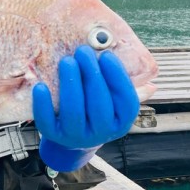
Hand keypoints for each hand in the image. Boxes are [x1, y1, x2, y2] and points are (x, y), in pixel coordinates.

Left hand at [33, 45, 139, 171]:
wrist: (73, 138)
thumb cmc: (96, 108)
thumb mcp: (113, 101)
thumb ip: (126, 86)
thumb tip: (149, 75)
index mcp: (121, 122)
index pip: (127, 102)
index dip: (118, 78)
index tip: (107, 55)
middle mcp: (101, 133)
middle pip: (99, 105)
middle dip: (92, 76)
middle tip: (83, 51)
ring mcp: (77, 136)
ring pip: (74, 112)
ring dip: (70, 84)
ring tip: (67, 61)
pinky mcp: (54, 137)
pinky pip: (48, 122)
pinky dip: (43, 104)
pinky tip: (40, 86)